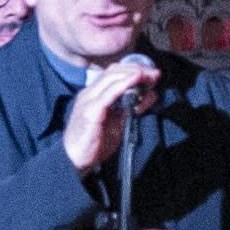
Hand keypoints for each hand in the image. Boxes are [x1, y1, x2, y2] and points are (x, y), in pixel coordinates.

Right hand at [63, 59, 160, 173]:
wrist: (74, 161)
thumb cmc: (94, 144)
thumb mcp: (118, 123)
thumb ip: (132, 108)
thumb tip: (150, 95)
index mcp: (93, 95)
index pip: (113, 74)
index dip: (132, 69)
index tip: (151, 72)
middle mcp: (89, 94)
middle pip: (113, 72)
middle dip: (136, 69)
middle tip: (154, 72)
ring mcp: (88, 101)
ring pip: (111, 78)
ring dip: (133, 74)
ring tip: (149, 74)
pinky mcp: (91, 111)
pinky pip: (109, 93)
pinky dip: (124, 84)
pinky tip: (136, 79)